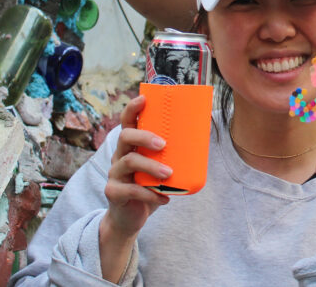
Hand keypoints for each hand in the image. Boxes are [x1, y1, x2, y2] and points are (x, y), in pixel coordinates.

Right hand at [101, 95, 171, 242]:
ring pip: (129, 162)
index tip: (144, 99)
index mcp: (131, 146)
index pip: (127, 122)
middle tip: (163, 144)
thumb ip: (171, 156)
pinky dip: (150, 194)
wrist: (130, 218)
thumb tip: (202, 139)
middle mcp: (119, 155)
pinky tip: (165, 199)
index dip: (132, 108)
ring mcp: (115, 174)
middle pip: (125, 137)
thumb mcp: (159, 168)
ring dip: (152, 166)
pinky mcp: (114, 192)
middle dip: (144, 137)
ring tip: (169, 174)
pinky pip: (131, 190)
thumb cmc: (148, 187)